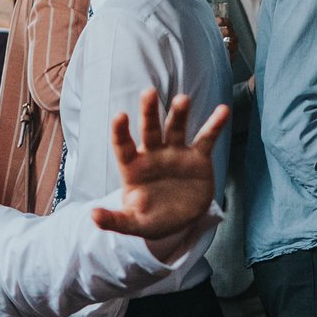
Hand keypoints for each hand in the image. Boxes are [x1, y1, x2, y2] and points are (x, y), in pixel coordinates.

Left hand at [91, 89, 230, 246]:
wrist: (179, 221)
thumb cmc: (150, 218)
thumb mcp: (133, 223)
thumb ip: (115, 220)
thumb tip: (93, 216)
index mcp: (134, 167)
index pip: (124, 146)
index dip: (121, 132)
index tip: (120, 116)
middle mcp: (153, 154)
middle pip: (150, 129)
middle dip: (149, 112)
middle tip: (149, 93)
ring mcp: (176, 153)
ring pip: (176, 129)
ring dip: (179, 114)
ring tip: (182, 100)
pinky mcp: (198, 158)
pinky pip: (206, 139)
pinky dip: (215, 125)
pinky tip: (223, 111)